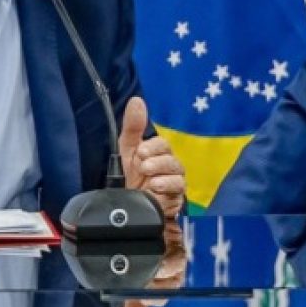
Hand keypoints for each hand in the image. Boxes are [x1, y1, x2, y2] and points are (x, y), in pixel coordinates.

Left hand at [118, 96, 185, 216]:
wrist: (128, 207)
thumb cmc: (129, 175)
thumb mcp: (126, 149)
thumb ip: (133, 126)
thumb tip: (137, 100)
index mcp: (157, 152)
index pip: (162, 144)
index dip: (153, 147)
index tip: (141, 151)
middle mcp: (167, 165)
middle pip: (171, 158)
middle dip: (158, 162)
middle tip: (144, 166)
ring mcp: (173, 181)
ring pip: (177, 173)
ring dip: (163, 176)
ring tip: (150, 181)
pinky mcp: (175, 197)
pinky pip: (179, 190)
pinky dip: (168, 189)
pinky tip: (156, 190)